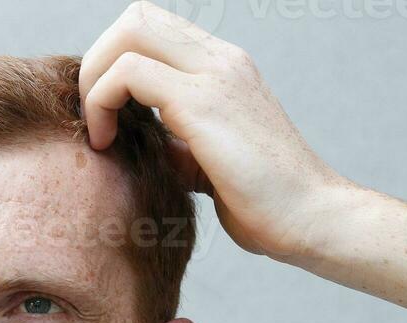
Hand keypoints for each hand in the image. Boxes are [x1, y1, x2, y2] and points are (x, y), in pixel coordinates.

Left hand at [80, 1, 357, 259]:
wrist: (312, 219)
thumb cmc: (266, 204)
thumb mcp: (209, 165)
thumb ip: (176, 145)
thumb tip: (140, 145)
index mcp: (224, 69)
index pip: (153, 32)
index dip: (115, 64)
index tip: (108, 117)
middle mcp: (222, 60)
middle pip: (136, 18)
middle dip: (97, 62)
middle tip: (93, 117)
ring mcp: (216, 74)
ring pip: (129, 33)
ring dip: (94, 79)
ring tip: (99, 132)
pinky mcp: (204, 102)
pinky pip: (128, 73)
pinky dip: (101, 102)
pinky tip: (107, 144)